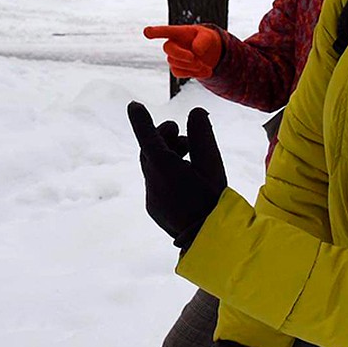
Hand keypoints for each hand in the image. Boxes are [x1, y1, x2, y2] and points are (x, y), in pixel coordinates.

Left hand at [127, 102, 226, 247]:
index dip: (140, 120)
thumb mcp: (213, 164)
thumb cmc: (214, 200)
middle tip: (185, 138)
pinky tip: (188, 181)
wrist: (209, 241)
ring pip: (153, 167)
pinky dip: (168, 174)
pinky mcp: (153, 208)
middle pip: (150, 150)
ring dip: (168, 156)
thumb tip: (196, 112)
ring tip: (192, 158)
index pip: (148, 137)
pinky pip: (156, 184)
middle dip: (165, 138)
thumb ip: (203, 135)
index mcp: (165, 168)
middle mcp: (152, 182)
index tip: (133, 105)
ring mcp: (151, 197)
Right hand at [143, 25, 223, 78]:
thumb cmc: (205, 40)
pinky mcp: (176, 69)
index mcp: (178, 33)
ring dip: (192, 66)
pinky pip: (179, 73)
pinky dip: (193, 74)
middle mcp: (172, 44)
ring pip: (175, 63)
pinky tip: (205, 71)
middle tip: (194, 58)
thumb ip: (203, 40)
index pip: (165, 31)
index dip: (155, 32)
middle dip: (181, 55)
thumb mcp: (208, 36)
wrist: (208, 53)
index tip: (147, 32)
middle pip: (167, 48)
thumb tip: (196, 51)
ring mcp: (173, 57)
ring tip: (205, 65)